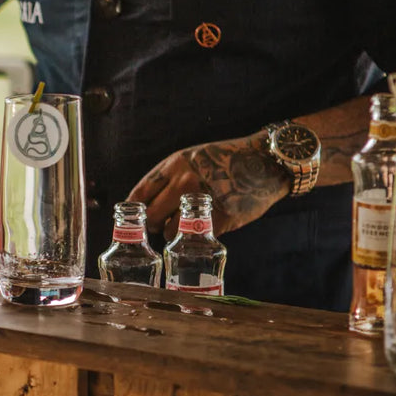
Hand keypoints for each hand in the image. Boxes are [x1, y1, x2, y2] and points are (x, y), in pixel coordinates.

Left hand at [127, 133, 289, 238]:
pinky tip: (202, 227)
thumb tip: (143, 202)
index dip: (134, 210)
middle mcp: (185, 182)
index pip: (140, 193)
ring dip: (172, 234)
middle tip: (158, 225)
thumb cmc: (222, 160)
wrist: (262, 162)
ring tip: (181, 227)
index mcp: (174, 166)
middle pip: (151, 216)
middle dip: (151, 225)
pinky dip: (196, 236)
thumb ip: (167, 177)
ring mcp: (203, 201)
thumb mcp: (189, 158)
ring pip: (170, 231)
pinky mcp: (221, 218)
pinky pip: (196, 236)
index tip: (134, 217)